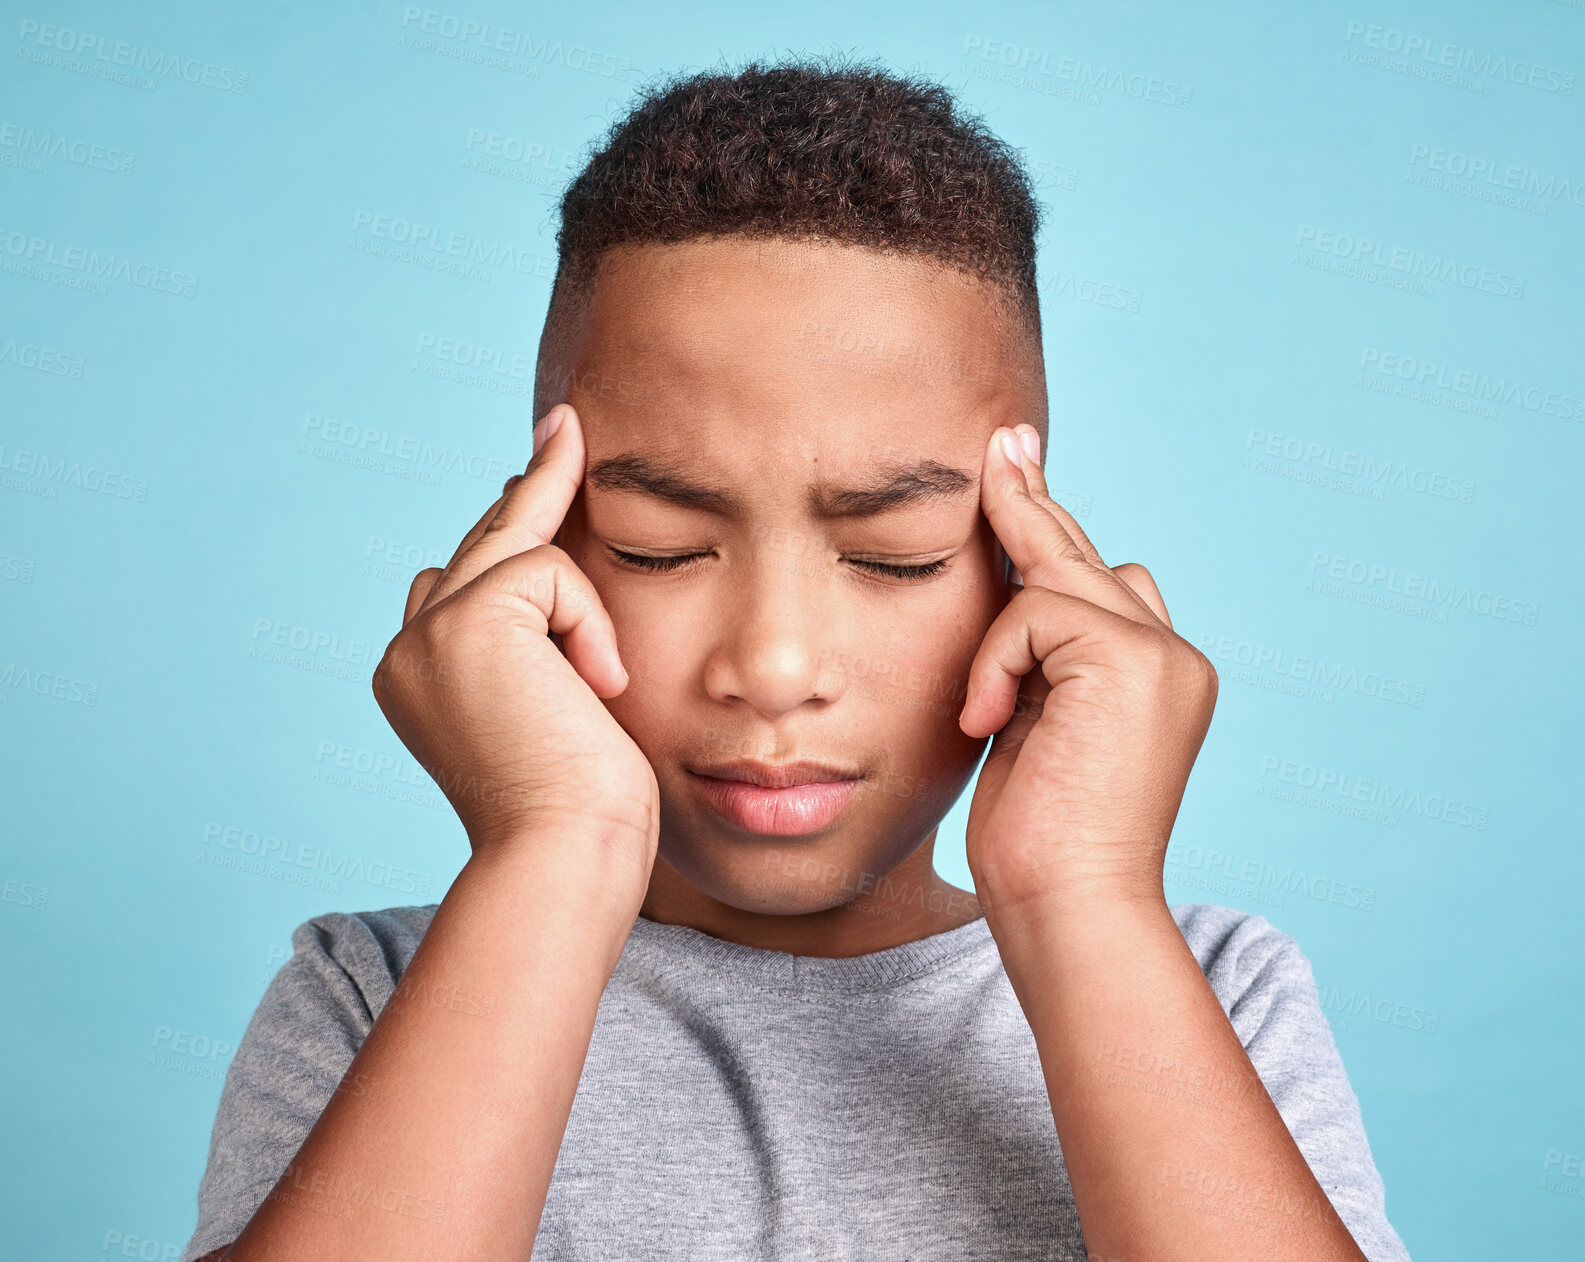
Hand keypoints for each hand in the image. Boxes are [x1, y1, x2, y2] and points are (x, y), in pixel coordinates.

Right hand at [372, 404, 659, 876]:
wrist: (565, 856)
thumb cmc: (582, 807)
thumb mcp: (556, 709)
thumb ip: (539, 643)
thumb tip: (555, 569)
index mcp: (419, 677)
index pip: (461, 580)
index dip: (507, 526)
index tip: (545, 460)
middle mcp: (408, 649)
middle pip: (483, 543)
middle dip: (535, 488)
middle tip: (568, 422)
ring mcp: (428, 632)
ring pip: (520, 548)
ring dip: (579, 606)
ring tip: (595, 687)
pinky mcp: (466, 621)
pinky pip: (550, 568)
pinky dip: (589, 622)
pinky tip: (594, 687)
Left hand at [958, 424, 1218, 914]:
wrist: (1066, 905)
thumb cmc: (1036, 837)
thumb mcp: (1033, 726)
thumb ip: (1039, 658)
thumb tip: (1014, 588)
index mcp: (1154, 675)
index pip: (1099, 581)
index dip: (1048, 528)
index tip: (1013, 464)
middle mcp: (1172, 656)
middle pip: (1086, 555)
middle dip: (1030, 501)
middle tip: (1002, 439)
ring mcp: (1161, 654)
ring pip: (1057, 577)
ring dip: (1002, 636)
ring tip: (991, 716)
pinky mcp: (1132, 659)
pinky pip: (1033, 611)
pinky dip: (996, 660)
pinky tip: (991, 721)